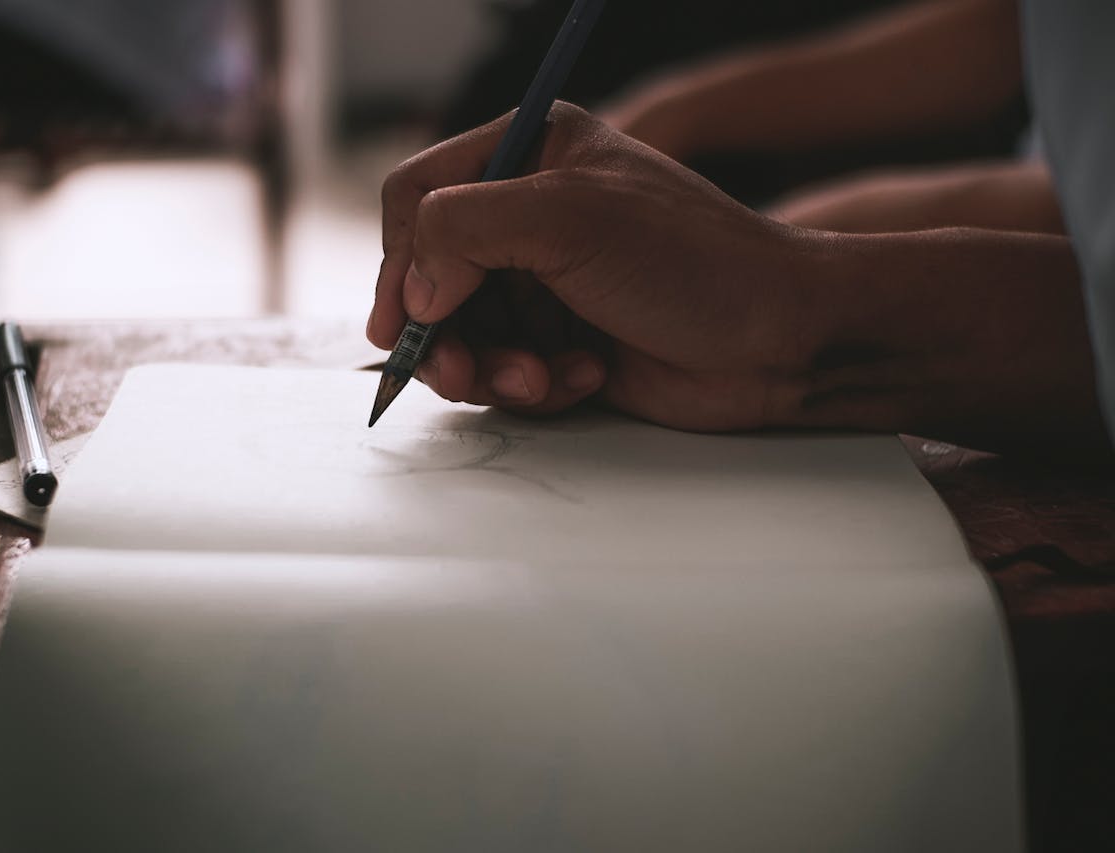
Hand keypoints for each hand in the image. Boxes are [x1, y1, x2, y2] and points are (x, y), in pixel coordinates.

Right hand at [367, 103, 818, 431]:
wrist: (781, 340)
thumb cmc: (692, 261)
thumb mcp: (567, 216)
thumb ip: (462, 230)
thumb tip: (413, 293)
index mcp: (530, 152)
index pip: (419, 196)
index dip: (401, 261)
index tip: (403, 321)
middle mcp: (532, 214)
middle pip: (431, 279)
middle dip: (445, 333)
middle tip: (461, 373)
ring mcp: (547, 281)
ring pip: (464, 334)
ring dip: (492, 368)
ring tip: (541, 378)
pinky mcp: (564, 340)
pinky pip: (507, 372)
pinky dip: (535, 385)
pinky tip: (587, 376)